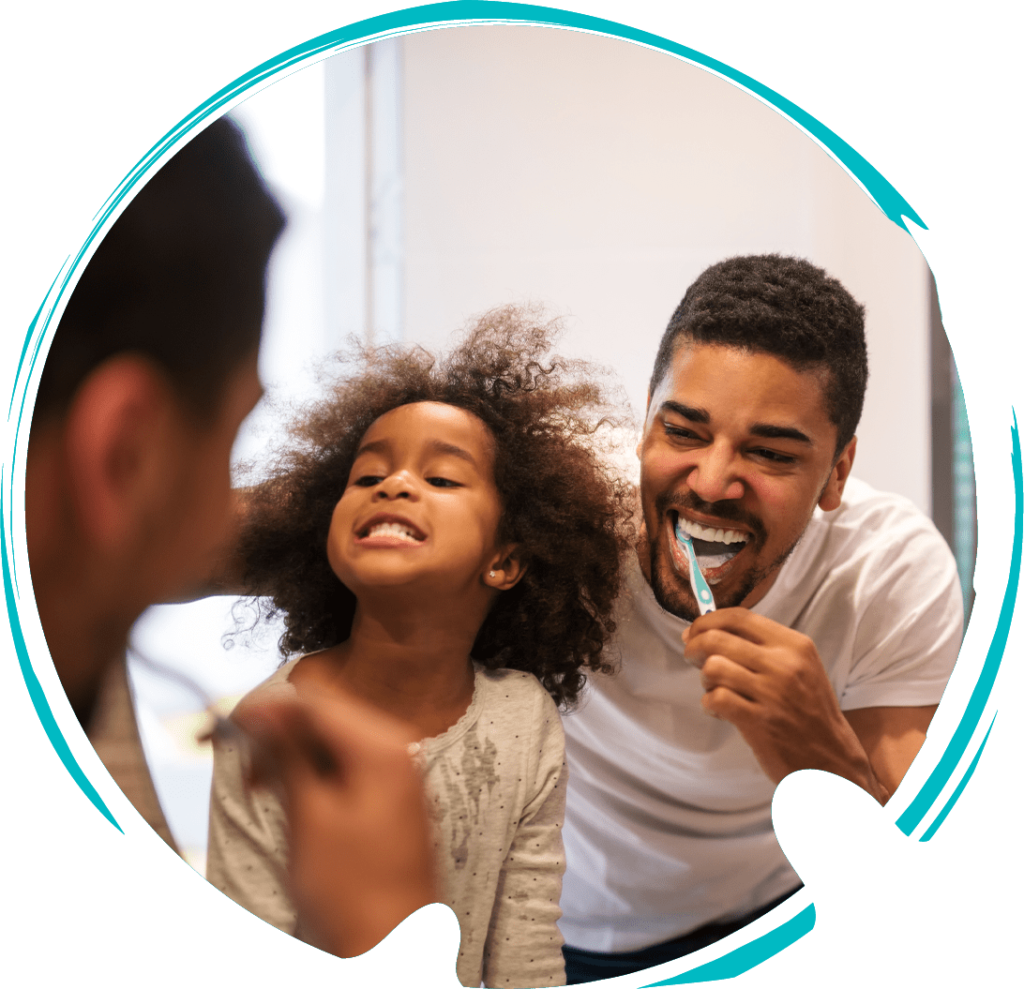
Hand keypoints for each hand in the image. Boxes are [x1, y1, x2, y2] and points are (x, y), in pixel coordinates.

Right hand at [233, 690, 437, 956]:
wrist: (391, 949)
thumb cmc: (352, 894)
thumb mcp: (309, 818)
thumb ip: (287, 756)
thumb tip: (262, 714)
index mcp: (383, 748)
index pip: (316, 705)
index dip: (267, 710)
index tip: (226, 724)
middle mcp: (399, 750)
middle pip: (327, 718)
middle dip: (280, 733)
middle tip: (241, 764)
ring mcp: (399, 775)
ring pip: (334, 742)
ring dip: (294, 755)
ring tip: (257, 785)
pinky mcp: (393, 799)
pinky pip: (349, 766)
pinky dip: (316, 774)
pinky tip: (289, 796)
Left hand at [683, 608, 885, 801]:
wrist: (832, 758)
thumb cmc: (808, 710)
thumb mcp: (799, 668)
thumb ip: (761, 647)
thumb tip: (708, 631)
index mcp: (794, 645)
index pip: (738, 617)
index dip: (707, 621)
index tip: (694, 631)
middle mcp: (783, 664)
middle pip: (717, 639)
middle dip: (694, 647)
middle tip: (693, 658)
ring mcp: (771, 693)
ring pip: (713, 668)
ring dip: (705, 679)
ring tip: (714, 689)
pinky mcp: (758, 721)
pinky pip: (715, 699)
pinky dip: (709, 703)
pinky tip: (719, 710)